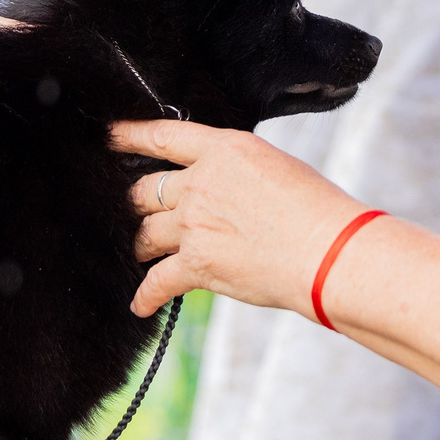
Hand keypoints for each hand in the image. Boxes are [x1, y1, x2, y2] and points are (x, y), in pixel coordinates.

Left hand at [113, 118, 377, 317]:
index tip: (109, 136)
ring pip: (146, 234)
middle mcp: (202, 182)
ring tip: (140, 252)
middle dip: (136, 203)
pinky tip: (141, 304)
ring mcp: (195, 223)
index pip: (164, 136)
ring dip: (141, 246)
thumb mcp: (276, 166)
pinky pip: (157, 281)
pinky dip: (147, 296)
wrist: (330, 252)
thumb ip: (236, 170)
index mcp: (225, 148)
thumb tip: (221, 184)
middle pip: (145, 189)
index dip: (129, 136)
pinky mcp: (197, 263)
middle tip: (132, 211)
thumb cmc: (319, 211)